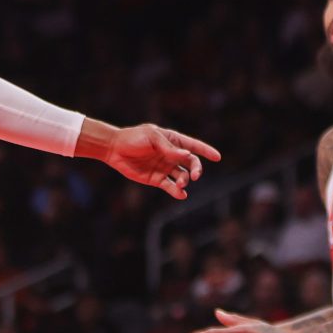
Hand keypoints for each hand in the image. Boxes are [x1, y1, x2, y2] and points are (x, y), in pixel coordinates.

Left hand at [97, 124, 221, 199]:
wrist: (114, 149)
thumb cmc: (133, 138)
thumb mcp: (151, 138)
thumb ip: (168, 148)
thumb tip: (187, 155)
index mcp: (172, 141)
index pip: (193, 146)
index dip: (206, 151)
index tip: (217, 157)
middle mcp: (171, 155)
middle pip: (191, 163)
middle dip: (196, 169)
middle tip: (195, 175)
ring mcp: (165, 168)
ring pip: (183, 176)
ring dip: (185, 181)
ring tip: (181, 183)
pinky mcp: (157, 180)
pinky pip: (171, 187)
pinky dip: (177, 191)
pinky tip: (181, 194)